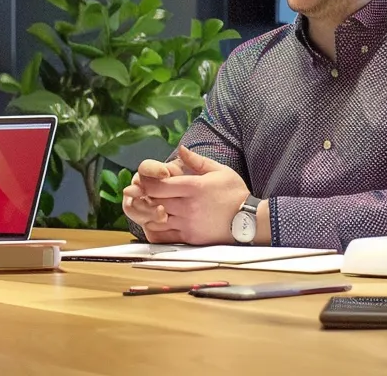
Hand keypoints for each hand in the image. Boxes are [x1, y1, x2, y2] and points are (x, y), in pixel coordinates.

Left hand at [132, 147, 248, 245]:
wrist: (249, 220)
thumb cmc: (234, 193)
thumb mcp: (219, 171)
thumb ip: (197, 161)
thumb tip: (180, 148)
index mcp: (194, 187)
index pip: (159, 185)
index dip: (146, 182)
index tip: (143, 180)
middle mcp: (188, 206)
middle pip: (154, 201)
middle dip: (143, 196)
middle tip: (138, 192)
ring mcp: (187, 224)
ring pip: (155, 220)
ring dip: (147, 212)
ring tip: (147, 206)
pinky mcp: (189, 238)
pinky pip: (163, 236)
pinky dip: (154, 229)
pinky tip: (155, 221)